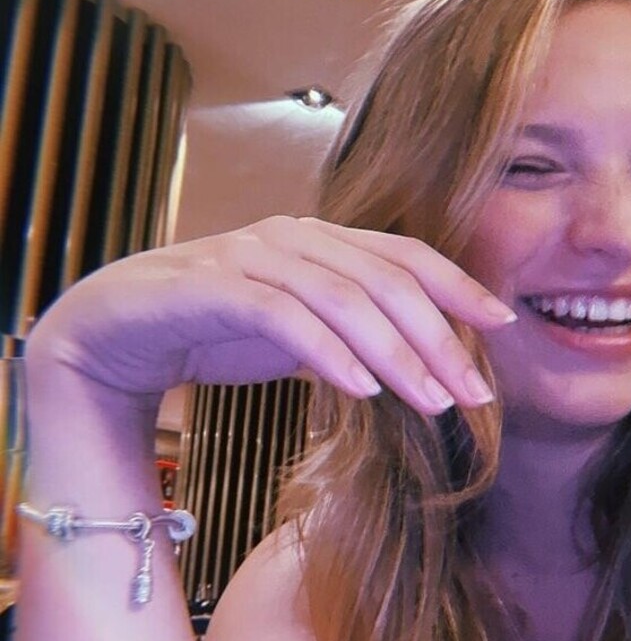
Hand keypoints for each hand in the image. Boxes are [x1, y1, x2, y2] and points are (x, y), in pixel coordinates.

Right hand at [27, 216, 515, 413]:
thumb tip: (418, 367)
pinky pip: (283, 316)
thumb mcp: (300, 333)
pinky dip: (328, 353)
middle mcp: (291, 238)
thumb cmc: (214, 328)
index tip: (504, 325)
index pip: (404, 256)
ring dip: (396, 353)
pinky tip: (363, 390)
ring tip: (433, 403)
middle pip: (385, 281)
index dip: (458, 286)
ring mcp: (249, 256)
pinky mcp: (211, 285)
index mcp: (320, 241)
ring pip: (343, 298)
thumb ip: (352, 337)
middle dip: (439, 338)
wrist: (116, 331)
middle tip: (476, 393)